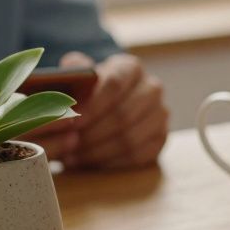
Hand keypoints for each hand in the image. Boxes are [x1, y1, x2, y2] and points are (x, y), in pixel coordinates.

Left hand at [59, 52, 168, 170]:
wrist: (104, 107)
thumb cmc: (86, 92)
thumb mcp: (76, 76)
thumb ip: (72, 73)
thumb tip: (71, 77)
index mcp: (130, 68)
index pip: (115, 84)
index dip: (92, 105)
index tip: (71, 122)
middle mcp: (151, 88)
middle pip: (123, 114)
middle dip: (92, 133)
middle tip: (68, 145)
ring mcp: (160, 114)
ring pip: (130, 138)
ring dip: (98, 151)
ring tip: (73, 156)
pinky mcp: (161, 138)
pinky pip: (138, 155)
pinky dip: (110, 162)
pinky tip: (90, 162)